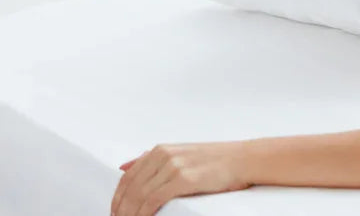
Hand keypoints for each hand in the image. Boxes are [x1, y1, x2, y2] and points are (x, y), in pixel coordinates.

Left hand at [110, 141, 252, 215]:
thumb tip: (125, 166)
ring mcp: (174, 166)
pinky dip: (143, 213)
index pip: (128, 177)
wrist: (244, 159)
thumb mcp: (182, 153)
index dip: (117, 197)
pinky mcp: (184, 179)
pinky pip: (154, 200)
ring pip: (139, 195)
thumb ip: (153, 159)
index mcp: (161, 150)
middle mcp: (164, 155)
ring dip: (129, 213)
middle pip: (130, 187)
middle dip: (120, 208)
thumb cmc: (217, 160)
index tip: (115, 211)